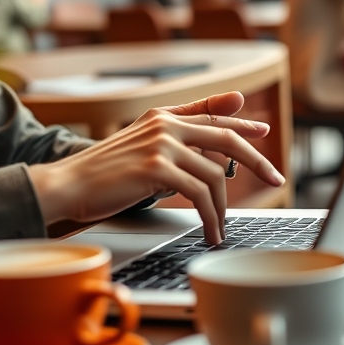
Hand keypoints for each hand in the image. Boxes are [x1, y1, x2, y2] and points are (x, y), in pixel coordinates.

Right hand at [27, 91, 283, 244]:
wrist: (67, 184)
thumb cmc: (100, 173)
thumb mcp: (138, 146)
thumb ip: (172, 141)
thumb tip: (208, 147)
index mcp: (161, 115)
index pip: (211, 113)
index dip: (240, 120)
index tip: (263, 128)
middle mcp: (164, 124)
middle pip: (225, 138)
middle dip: (257, 160)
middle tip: (276, 178)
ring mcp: (162, 143)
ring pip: (214, 174)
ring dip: (222, 208)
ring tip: (220, 228)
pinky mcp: (157, 168)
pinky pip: (199, 193)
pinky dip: (210, 216)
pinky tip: (210, 230)